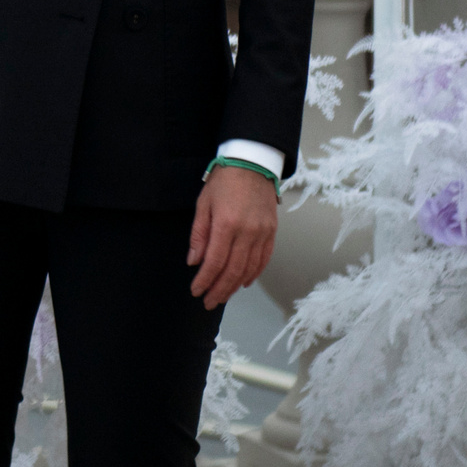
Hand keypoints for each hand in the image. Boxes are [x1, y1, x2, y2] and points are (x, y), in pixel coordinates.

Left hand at [187, 166, 277, 309]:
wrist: (252, 163)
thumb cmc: (223, 181)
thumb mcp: (203, 203)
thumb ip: (199, 234)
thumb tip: (194, 262)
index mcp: (226, 224)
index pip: (214, 261)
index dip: (205, 280)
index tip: (196, 291)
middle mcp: (247, 232)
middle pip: (233, 270)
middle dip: (219, 290)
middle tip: (208, 302)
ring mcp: (262, 233)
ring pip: (249, 269)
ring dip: (235, 286)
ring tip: (223, 296)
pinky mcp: (272, 232)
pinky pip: (264, 259)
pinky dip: (254, 274)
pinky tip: (243, 283)